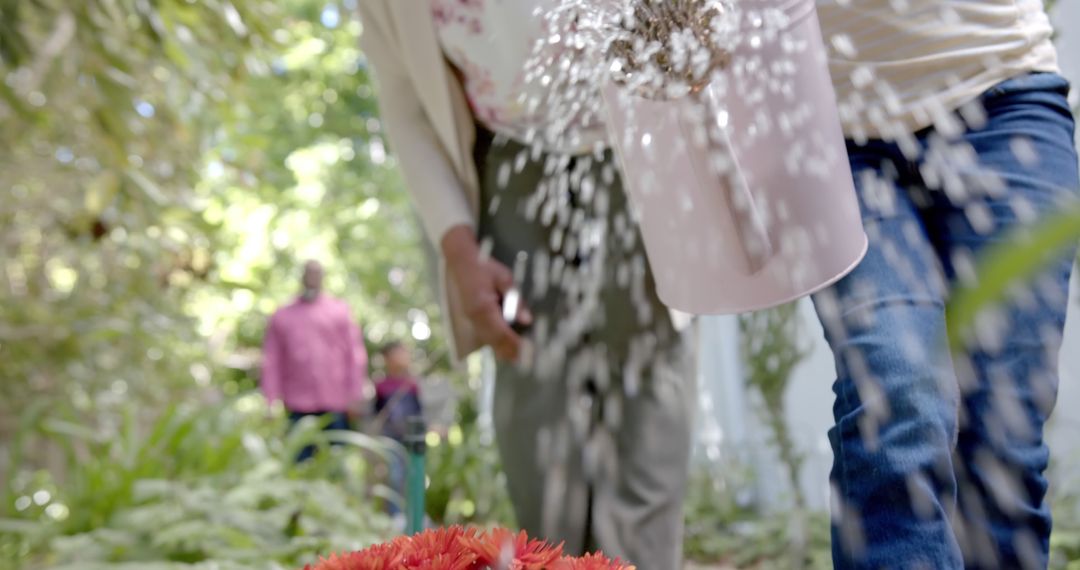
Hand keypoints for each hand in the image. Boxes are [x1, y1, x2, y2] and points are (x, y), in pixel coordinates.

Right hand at [441, 226, 531, 360]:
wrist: (460, 260)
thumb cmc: (484, 266)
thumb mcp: (504, 278)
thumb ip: (515, 300)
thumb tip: (527, 320)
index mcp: (483, 307)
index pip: (502, 332)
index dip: (515, 345)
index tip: (529, 352)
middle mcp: (474, 317)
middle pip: (494, 342)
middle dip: (510, 352)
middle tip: (527, 361)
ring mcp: (470, 319)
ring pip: (487, 341)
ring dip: (502, 350)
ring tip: (519, 358)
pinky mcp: (470, 318)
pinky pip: (483, 335)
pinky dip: (495, 343)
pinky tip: (505, 348)